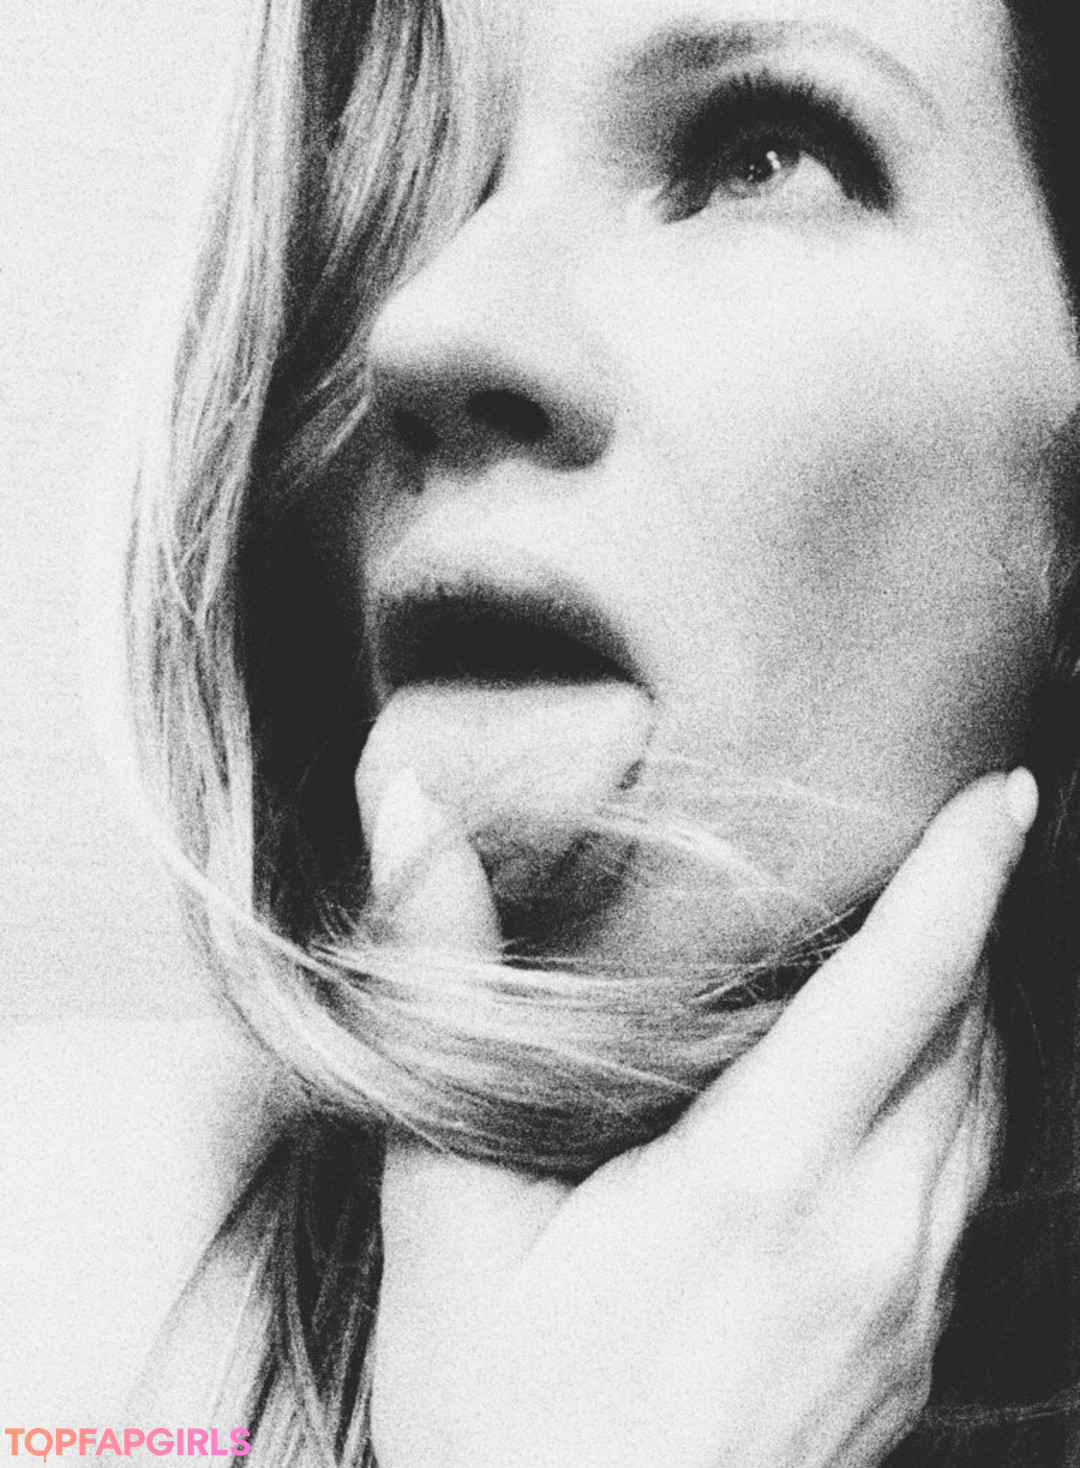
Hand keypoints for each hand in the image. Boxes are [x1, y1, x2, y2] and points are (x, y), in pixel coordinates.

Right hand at [367, 771, 1033, 1467]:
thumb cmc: (498, 1418)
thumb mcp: (444, 1214)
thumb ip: (444, 997)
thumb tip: (416, 820)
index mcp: (761, 1185)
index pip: (907, 989)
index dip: (965, 874)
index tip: (1001, 790)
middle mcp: (867, 1239)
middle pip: (969, 1037)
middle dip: (964, 926)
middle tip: (929, 843)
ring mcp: (904, 1306)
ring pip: (985, 1111)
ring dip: (964, 1016)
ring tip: (913, 946)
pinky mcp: (910, 1355)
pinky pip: (965, 1188)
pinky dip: (952, 1102)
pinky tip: (883, 1088)